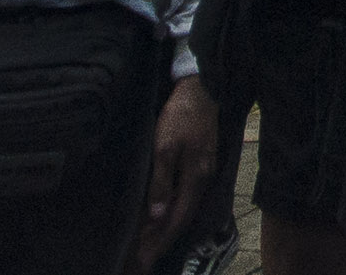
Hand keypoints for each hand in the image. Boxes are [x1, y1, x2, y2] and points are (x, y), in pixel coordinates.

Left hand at [125, 75, 220, 271]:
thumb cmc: (180, 116)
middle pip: (181, 220)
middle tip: (141, 261)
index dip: (159, 242)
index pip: (176, 221)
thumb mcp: (165, 148)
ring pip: (184, 210)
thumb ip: (162, 183)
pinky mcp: (201, 164)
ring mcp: (204, 173)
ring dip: (166, 229)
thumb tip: (158, 217)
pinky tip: (163, 216)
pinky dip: (172, 212)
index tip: (143, 261)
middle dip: (161, 242)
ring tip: (148, 245)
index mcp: (196, 179)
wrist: (201, 89)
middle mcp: (203, 181)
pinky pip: (185, 198)